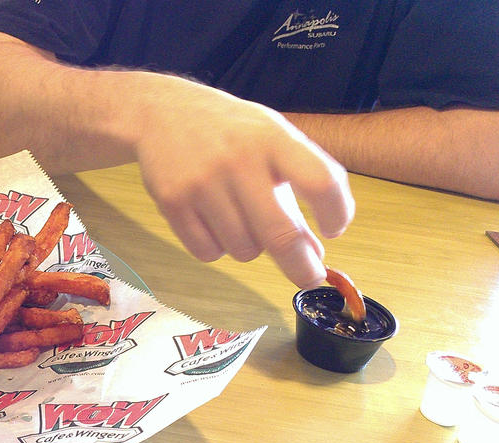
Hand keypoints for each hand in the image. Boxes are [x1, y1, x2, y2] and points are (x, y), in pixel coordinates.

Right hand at [134, 83, 353, 287]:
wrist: (162, 112)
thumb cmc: (229, 132)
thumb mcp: (270, 144)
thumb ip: (297, 192)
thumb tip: (313, 252)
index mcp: (273, 138)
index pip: (321, 181)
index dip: (336, 213)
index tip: (334, 229)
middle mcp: (238, 159)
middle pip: (281, 234)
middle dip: (301, 265)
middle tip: (308, 274)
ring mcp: (202, 182)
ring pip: (244, 250)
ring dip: (250, 246)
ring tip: (239, 218)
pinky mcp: (172, 202)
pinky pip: (209, 252)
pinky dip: (218, 248)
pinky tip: (212, 222)